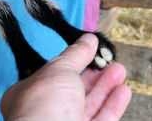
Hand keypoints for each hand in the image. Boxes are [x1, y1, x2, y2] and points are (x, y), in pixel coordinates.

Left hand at [1, 34, 130, 120]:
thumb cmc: (43, 109)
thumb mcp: (59, 70)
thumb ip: (76, 54)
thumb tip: (88, 39)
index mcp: (28, 96)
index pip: (51, 76)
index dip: (70, 62)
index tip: (88, 50)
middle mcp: (45, 114)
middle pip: (73, 91)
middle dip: (93, 73)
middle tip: (108, 58)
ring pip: (89, 106)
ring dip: (106, 87)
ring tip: (120, 69)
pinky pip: (102, 120)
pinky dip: (113, 105)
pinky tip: (123, 90)